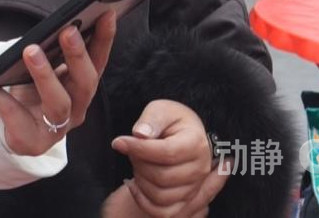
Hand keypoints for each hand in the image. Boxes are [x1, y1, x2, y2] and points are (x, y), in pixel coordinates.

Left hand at [0, 11, 117, 156]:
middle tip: (67, 31)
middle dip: (78, 56)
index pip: (99, 61)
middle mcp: (77, 108)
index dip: (105, 39)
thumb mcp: (50, 70)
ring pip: (59, 102)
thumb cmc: (36, 93)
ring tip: (30, 50)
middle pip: (85, 83)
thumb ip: (57, 52)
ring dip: (45, 74)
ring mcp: (57, 127)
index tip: (106, 14)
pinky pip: (13, 114)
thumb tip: (60, 22)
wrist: (19, 131)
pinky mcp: (32, 139)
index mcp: (84, 87)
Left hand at [112, 100, 227, 217]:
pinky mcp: (185, 200)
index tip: (118, 142)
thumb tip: (140, 134)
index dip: (138, 149)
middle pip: (162, 176)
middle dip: (138, 163)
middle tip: (131, 150)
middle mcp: (200, 168)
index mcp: (196, 143)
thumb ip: (152, 119)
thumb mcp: (161, 110)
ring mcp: (194, 187)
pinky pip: (162, 212)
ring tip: (137, 164)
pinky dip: (143, 202)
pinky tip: (134, 185)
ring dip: (140, 181)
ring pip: (161, 196)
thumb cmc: (170, 121)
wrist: (183, 134)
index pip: (167, 152)